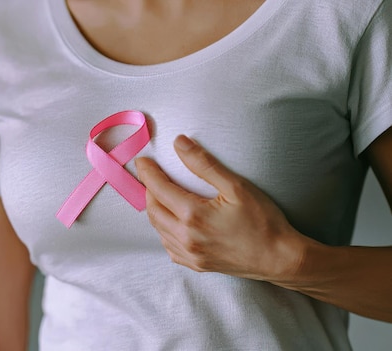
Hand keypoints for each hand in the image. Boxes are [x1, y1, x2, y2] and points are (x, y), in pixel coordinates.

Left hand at [135, 135, 307, 281]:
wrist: (280, 258)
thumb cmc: (263, 221)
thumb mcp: (236, 186)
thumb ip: (204, 164)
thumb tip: (180, 143)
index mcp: (192, 215)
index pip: (158, 189)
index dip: (147, 172)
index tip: (142, 161)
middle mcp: (185, 237)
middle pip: (152, 209)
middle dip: (148, 190)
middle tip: (150, 175)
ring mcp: (189, 254)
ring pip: (158, 229)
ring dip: (155, 210)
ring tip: (160, 194)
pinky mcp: (195, 264)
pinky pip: (168, 246)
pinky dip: (164, 230)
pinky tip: (172, 221)